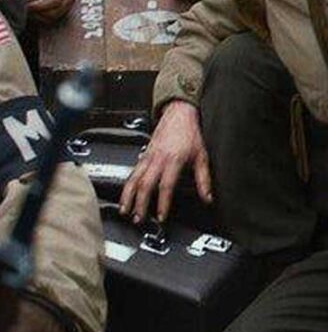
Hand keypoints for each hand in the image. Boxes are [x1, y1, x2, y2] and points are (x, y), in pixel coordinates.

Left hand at [26, 0, 76, 22]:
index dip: (40, 5)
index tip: (28, 5)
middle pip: (57, 10)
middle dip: (40, 12)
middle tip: (26, 8)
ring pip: (56, 15)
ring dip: (41, 16)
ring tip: (29, 9)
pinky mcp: (66, 4)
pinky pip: (56, 15)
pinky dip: (44, 15)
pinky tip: (35, 9)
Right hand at [119, 99, 211, 224]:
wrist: (178, 113)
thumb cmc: (189, 133)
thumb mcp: (202, 156)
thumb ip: (204, 179)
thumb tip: (208, 198)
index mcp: (172, 160)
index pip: (165, 186)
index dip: (162, 203)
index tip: (160, 217)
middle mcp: (157, 158)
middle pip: (144, 184)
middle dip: (139, 203)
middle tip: (137, 218)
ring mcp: (148, 155)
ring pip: (134, 177)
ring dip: (128, 194)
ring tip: (124, 208)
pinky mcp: (144, 153)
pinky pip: (133, 170)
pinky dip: (128, 183)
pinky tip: (126, 191)